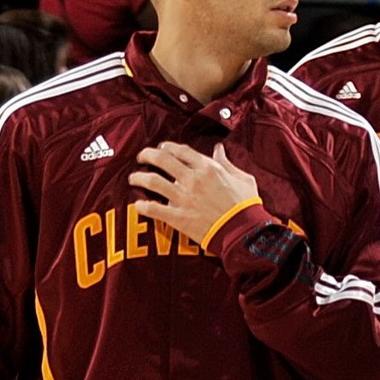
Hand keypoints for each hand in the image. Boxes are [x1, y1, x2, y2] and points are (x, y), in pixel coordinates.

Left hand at [129, 140, 264, 247]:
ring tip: (133, 179)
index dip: (168, 147)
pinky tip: (137, 205)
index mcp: (208, 168)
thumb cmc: (246, 206)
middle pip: (162, 160)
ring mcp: (183, 198)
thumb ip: (227, 163)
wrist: (244, 232)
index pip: (181, 150)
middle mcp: (192, 179)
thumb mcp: (243, 178)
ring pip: (152, 181)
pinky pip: (154, 209)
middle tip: (141, 158)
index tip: (162, 148)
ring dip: (139, 178)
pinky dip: (142, 206)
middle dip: (147, 156)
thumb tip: (219, 149)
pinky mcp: (178, 217)